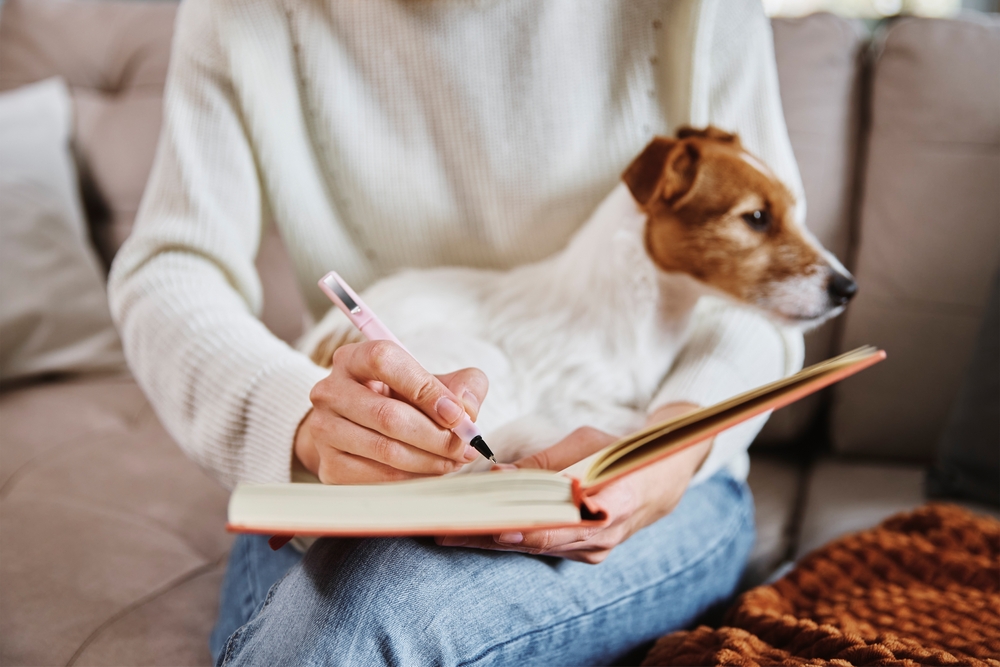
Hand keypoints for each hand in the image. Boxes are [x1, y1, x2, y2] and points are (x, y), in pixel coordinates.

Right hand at [295, 340, 487, 483]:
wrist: (363, 430)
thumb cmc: (406, 401)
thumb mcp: (436, 382)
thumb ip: (463, 385)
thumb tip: (466, 408)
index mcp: (354, 358)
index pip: (384, 361)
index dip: (425, 389)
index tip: (458, 415)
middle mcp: (330, 391)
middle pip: (387, 415)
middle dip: (436, 436)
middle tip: (466, 447)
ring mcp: (324, 429)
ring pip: (385, 450)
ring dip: (430, 461)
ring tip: (455, 461)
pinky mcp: (329, 465)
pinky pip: (378, 477)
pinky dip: (413, 478)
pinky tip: (432, 472)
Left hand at [435, 403, 709, 563]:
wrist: (662, 481)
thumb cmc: (624, 454)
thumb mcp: (588, 445)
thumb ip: (546, 464)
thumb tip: (500, 473)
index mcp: (612, 505)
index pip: (559, 525)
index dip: (522, 529)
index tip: (487, 526)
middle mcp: (601, 537)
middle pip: (537, 541)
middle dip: (489, 537)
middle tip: (447, 531)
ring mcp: (592, 549)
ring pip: (534, 548)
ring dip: (493, 540)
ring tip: (450, 532)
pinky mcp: (583, 552)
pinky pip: (542, 547)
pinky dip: (511, 538)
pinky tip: (479, 533)